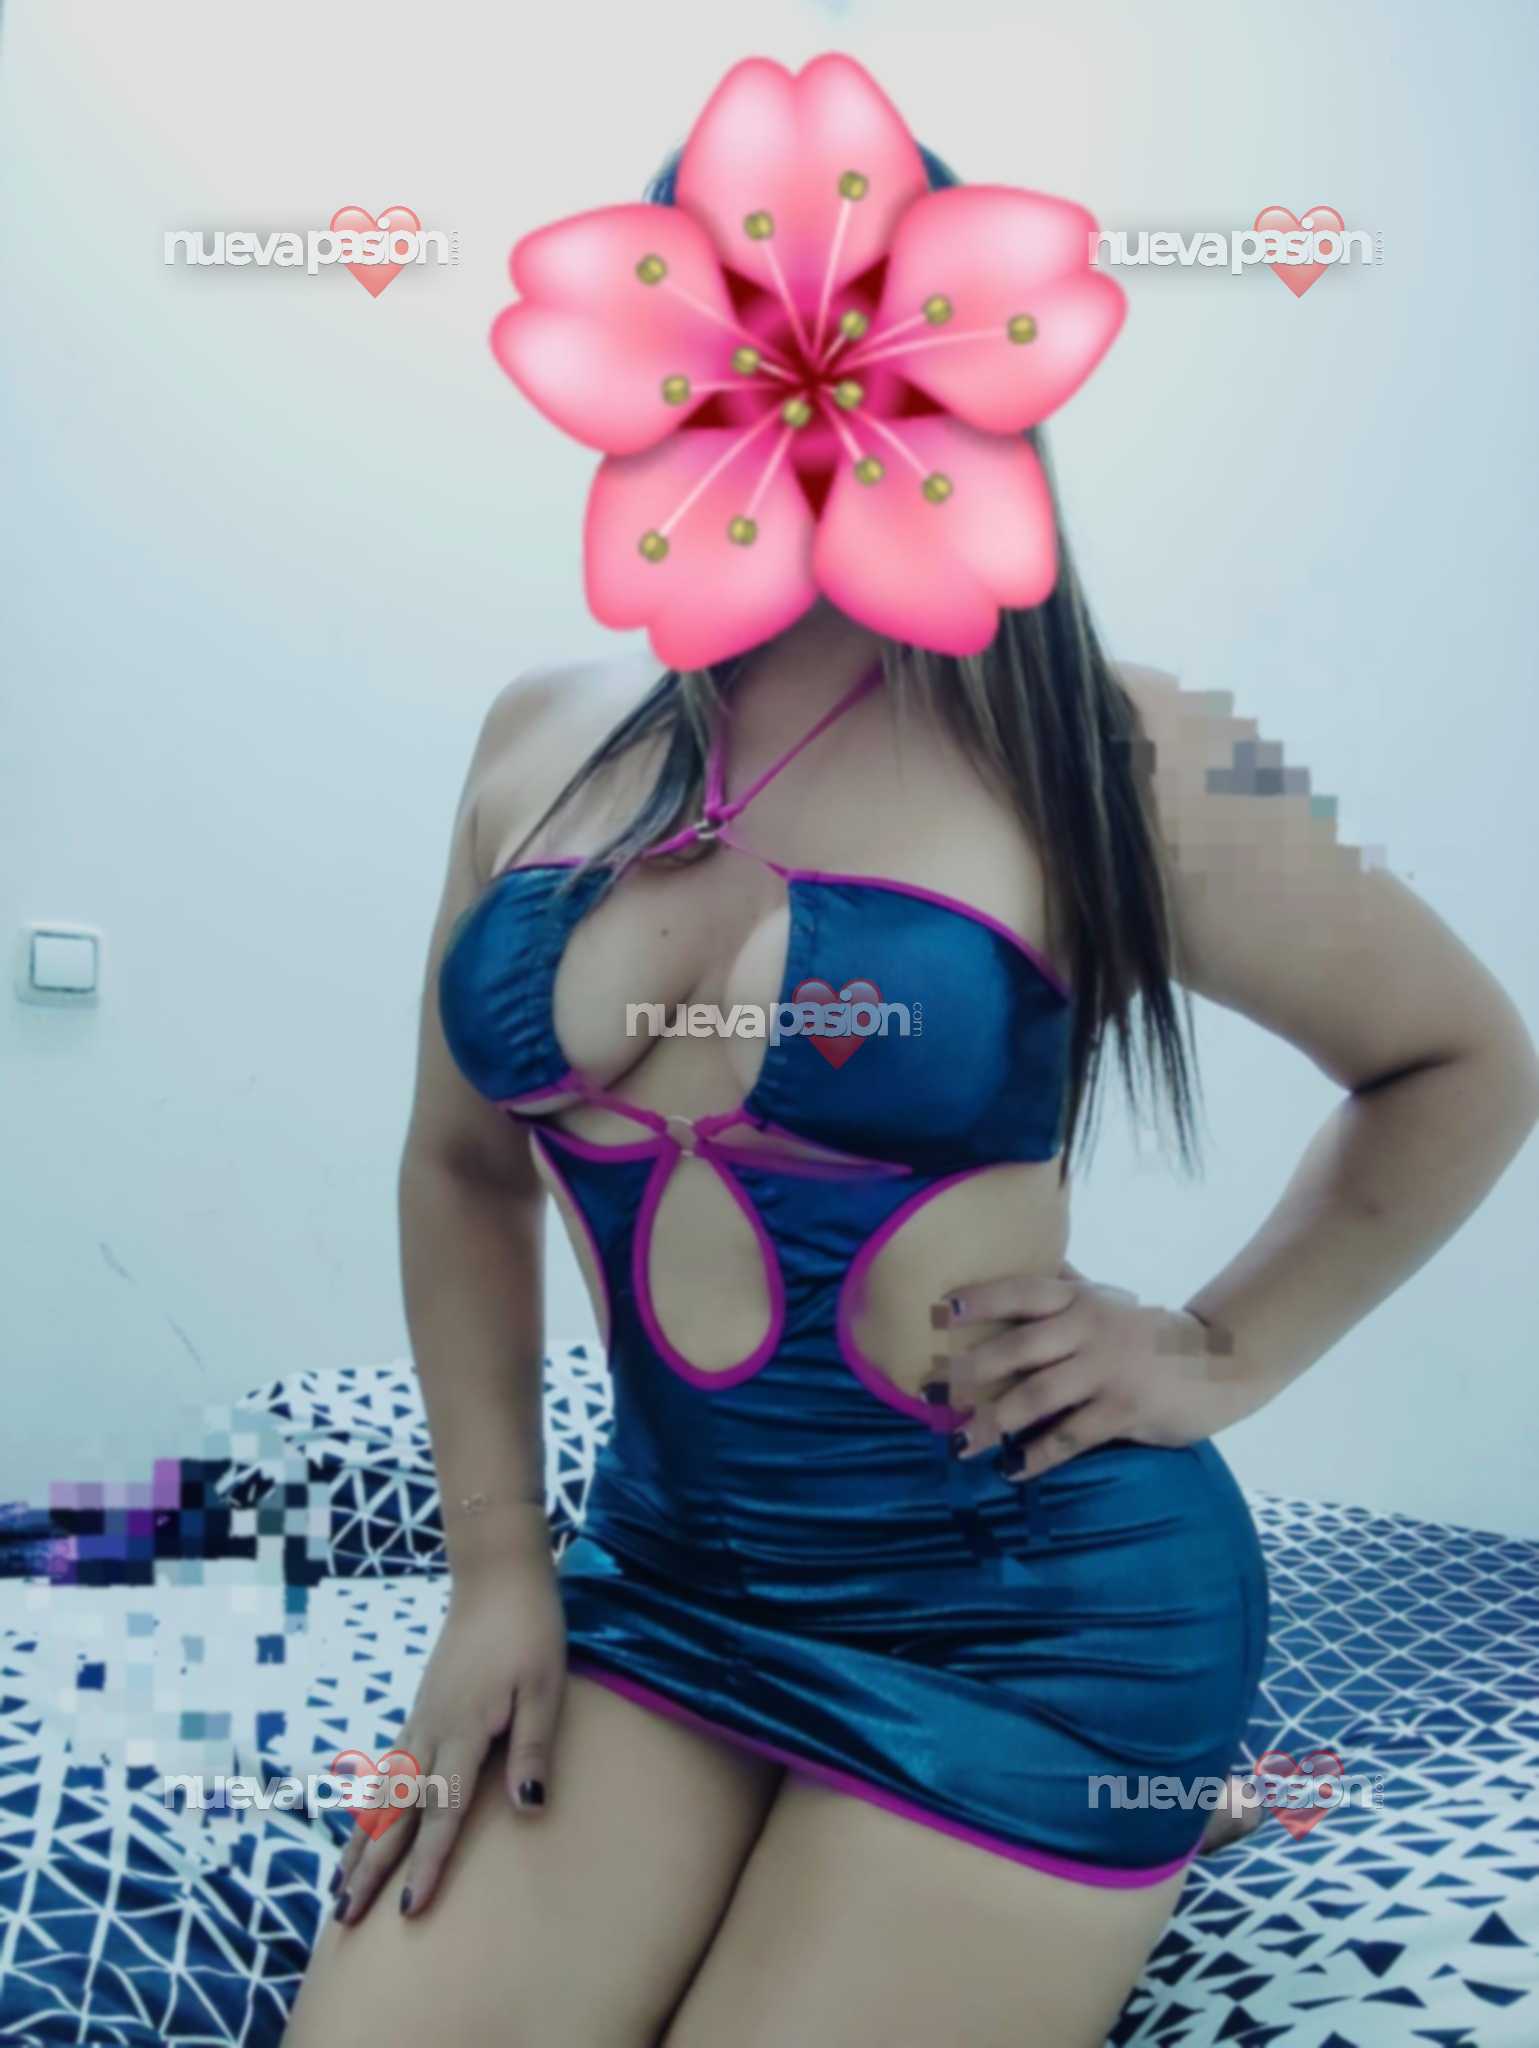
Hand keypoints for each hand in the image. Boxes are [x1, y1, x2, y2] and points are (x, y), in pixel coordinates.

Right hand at [330, 1532, 565, 1925]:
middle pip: (396, 1812)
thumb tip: (529, 1807)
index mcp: (463, 1732)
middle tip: (346, 1917)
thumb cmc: (529, 1631)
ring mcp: (420, 1720)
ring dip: (361, 1842)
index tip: (407, 1909)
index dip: (426, 1863)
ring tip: (338, 1889)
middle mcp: (431, 1732)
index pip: (442, 1812)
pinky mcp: (421, 1709)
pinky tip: (364, 1824)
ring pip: (383, 1793)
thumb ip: (533, 1747)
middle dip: (371, 1867)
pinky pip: (387, 1769)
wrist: (497, 1578)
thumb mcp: (545, 1688)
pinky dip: (370, 1805)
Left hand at [928, 1261, 1256, 1481]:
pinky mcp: (1123, 1410)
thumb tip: (1028, 1261)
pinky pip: (1068, 1437)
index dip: (981, 1299)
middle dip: (969, 1374)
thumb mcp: (1110, 1301)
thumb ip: (1068, 1289)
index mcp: (1081, 1300)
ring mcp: (1106, 1370)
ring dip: (993, 1423)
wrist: (1221, 1361)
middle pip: (1017, 1349)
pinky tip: (1011, 1469)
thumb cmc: (1149, 1334)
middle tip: (931, 1395)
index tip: (941, 1311)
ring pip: (1035, 1397)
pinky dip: (1036, 1456)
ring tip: (961, 1444)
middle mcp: (1089, 1328)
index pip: (1022, 1292)